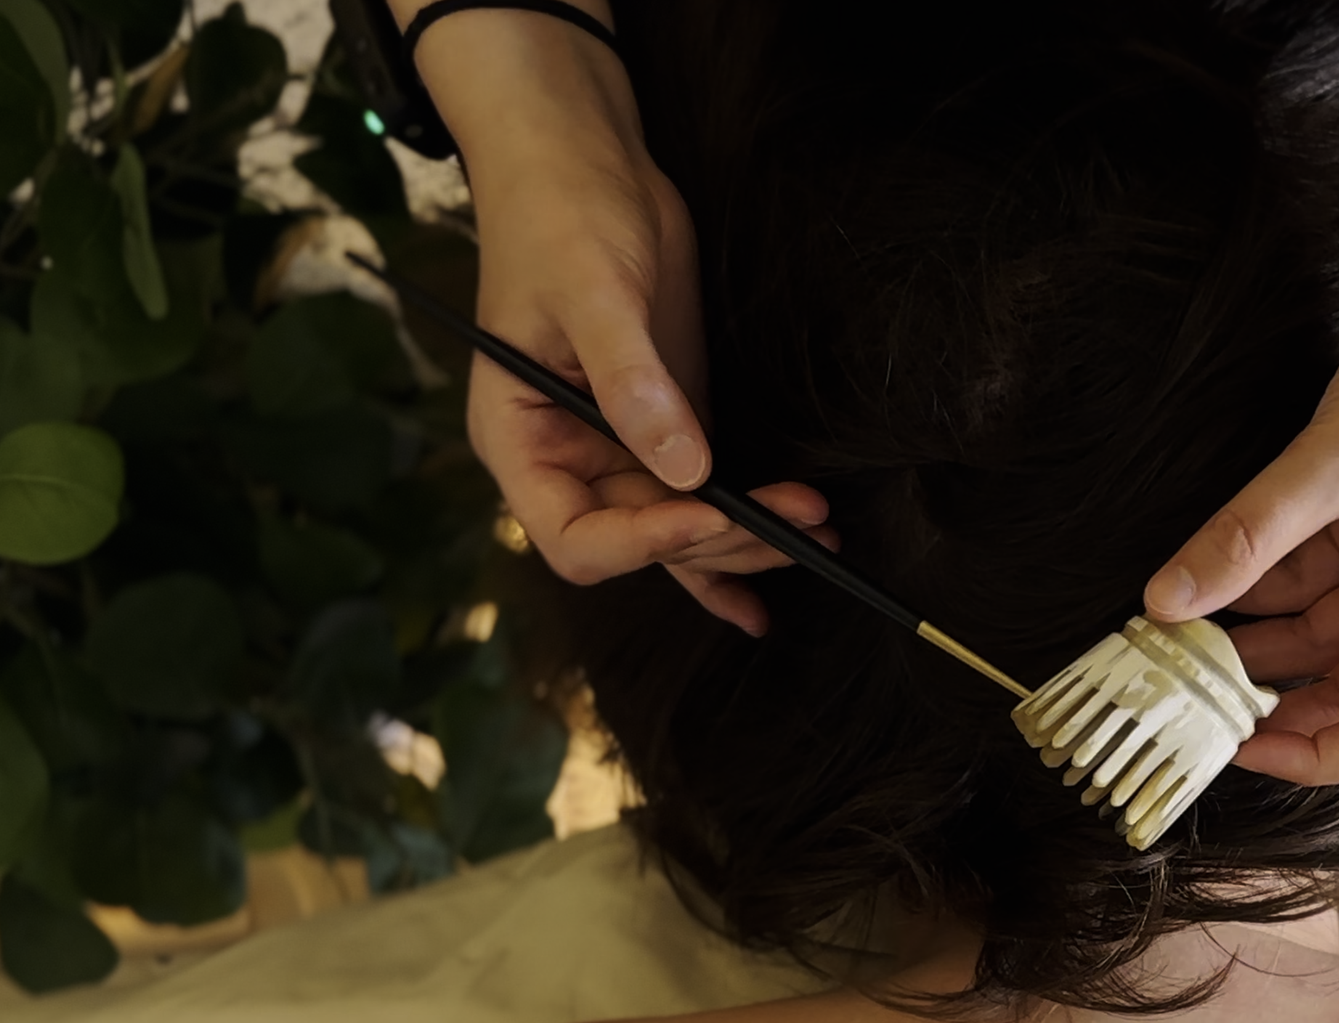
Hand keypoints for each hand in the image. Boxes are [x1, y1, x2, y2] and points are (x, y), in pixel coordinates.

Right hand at [418, 8, 833, 634]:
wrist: (582, 159)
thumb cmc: (559, 214)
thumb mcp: (594, 294)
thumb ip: (632, 385)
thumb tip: (685, 472)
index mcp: (522, 441)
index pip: (576, 537)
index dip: (643, 542)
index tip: (712, 513)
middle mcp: (566, 458)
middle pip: (643, 542)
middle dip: (719, 539)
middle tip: (796, 522)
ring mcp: (619, 444)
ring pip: (681, 526)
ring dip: (747, 538)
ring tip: (815, 531)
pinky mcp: (667, 420)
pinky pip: (700, 495)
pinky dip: (739, 527)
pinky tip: (787, 547)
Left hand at [1143, 54, 1338, 785]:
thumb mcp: (1333, 466)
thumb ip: (1245, 539)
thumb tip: (1162, 604)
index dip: (1319, 755)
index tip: (1241, 748)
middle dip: (1279, 694)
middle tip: (1194, 694)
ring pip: (1334, 628)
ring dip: (1265, 634)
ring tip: (1184, 636)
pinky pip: (1327, 573)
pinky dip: (1273, 580)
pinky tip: (1211, 579)